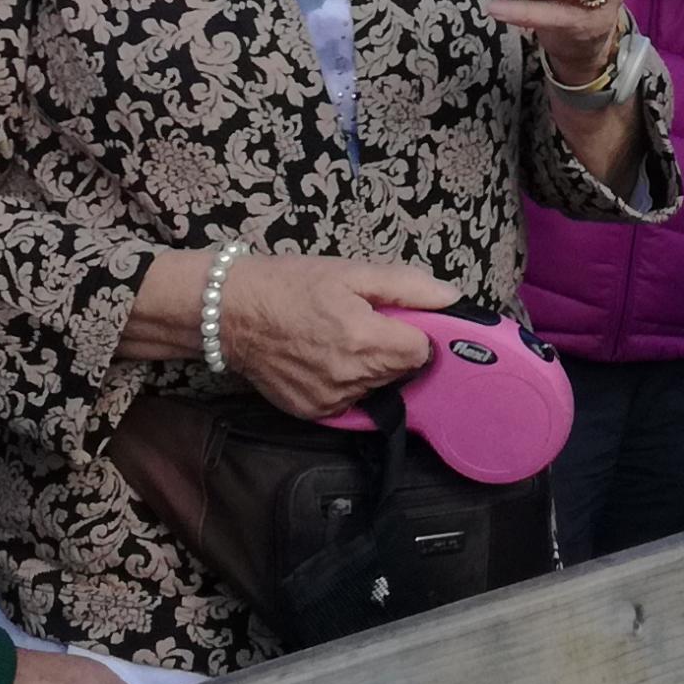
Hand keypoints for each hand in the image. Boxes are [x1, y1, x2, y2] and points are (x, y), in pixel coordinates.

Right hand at [216, 250, 454, 418]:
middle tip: (365, 323)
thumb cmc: (290, 284)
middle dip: (393, 348)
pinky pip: (349, 401)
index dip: (416, 333)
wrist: (230, 312)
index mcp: (365, 339)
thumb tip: (452, 299)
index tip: (398, 320)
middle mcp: (351, 377)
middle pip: (402, 371)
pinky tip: (324, 359)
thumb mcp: (351, 272)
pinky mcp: (313, 412)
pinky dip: (346, 383)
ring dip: (371, 368)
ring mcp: (331, 399)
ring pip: (377, 388)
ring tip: (340, 339)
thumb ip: (407, 286)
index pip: (422, 351)